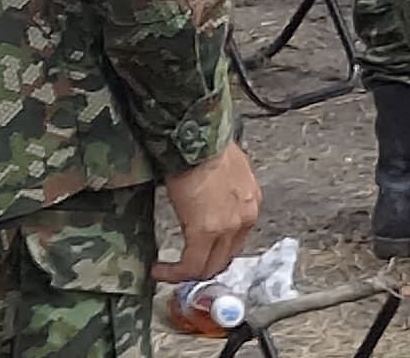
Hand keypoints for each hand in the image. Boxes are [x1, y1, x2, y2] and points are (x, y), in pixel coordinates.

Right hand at [156, 146, 264, 285]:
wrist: (196, 137)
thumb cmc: (205, 145)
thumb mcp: (225, 170)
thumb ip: (222, 191)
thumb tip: (207, 200)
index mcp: (250, 202)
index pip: (235, 241)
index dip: (213, 254)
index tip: (195, 256)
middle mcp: (245, 218)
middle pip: (224, 259)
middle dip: (201, 269)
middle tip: (180, 271)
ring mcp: (228, 227)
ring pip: (208, 267)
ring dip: (187, 274)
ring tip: (167, 273)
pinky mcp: (206, 232)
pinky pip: (191, 266)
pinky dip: (174, 273)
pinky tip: (159, 269)